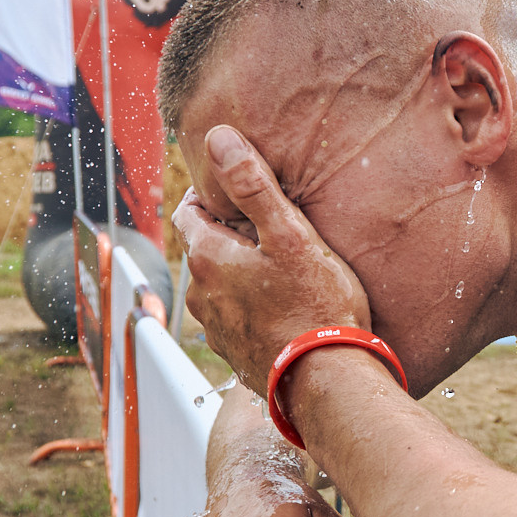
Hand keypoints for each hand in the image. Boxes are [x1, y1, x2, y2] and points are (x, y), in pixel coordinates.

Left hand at [173, 124, 369, 385]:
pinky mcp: (233, 351)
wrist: (326, 378)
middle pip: (203, 247)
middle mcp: (200, 293)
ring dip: (237, 270)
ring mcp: (214, 327)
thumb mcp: (290, 234)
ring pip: (217, 283)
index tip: (242, 195)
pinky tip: (282, 304)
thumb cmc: (314, 306)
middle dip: (228, 234)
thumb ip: (253, 185)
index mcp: (206, 257)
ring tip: (278, 267)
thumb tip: (218, 138)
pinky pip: (233, 314)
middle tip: (268, 228)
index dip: (213, 197)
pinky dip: (248, 303)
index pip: (189, 210)